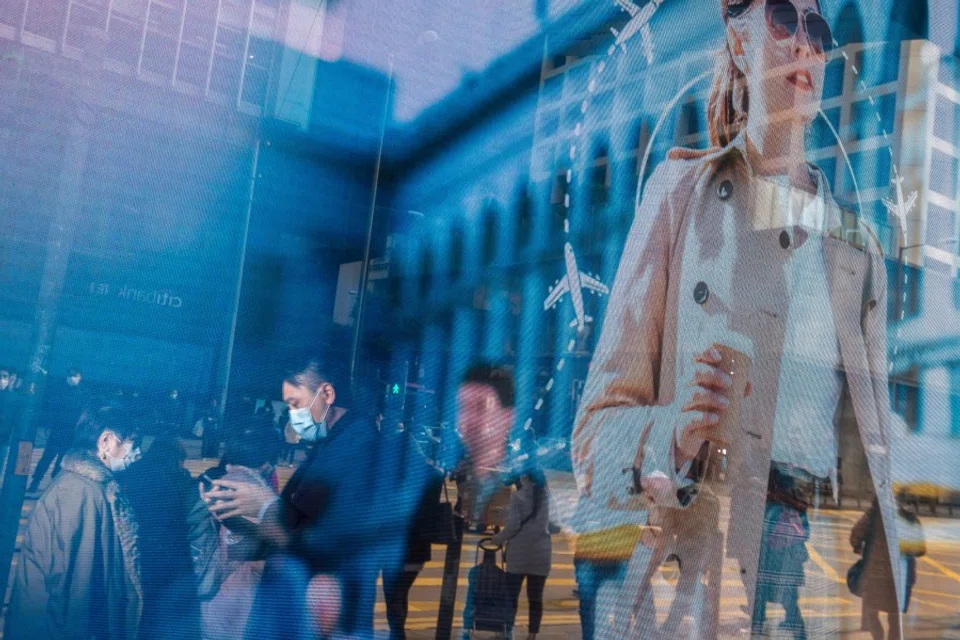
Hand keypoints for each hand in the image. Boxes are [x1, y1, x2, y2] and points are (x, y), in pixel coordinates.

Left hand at [204, 474, 276, 521]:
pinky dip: (224, 516)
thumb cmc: (264, 492)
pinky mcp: (242, 512)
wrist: (270, 505)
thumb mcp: (256, 482)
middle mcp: (240, 495)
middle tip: (205, 495)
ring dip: (216, 507)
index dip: (220, 482)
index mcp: (244, 486)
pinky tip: (219, 517)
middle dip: (213, 494)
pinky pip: (231, 514)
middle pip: (224, 494)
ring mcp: (240, 504)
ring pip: (225, 505)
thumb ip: (247, 477)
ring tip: (209, 508)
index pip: (229, 483)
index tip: (213, 481)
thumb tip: (239, 473)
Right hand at [674, 346, 734, 462]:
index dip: (703, 353)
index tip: (718, 357)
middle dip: (712, 374)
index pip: (694, 359)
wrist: (688, 434)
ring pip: (692, 394)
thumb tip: (748, 385)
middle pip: (694, 373)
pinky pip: (689, 418)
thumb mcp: (718, 397)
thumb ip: (733, 390)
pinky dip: (703, 417)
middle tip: (728, 383)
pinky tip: (715, 418)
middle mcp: (685, 388)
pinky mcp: (682, 423)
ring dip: (711, 396)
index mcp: (694, 378)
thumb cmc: (705, 409)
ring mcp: (682, 405)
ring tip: (726, 404)